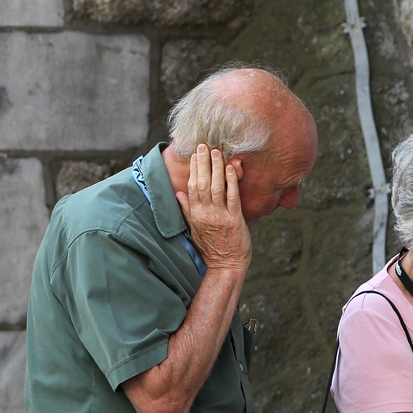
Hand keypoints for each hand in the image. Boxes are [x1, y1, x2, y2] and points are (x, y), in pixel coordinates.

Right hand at [176, 144, 250, 272]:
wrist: (226, 266)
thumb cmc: (212, 248)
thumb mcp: (195, 229)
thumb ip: (187, 210)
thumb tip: (178, 194)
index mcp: (195, 214)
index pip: (192, 186)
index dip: (193, 169)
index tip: (195, 155)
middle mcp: (205, 213)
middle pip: (201, 183)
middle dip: (203, 163)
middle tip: (204, 146)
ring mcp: (219, 216)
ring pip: (215, 187)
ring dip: (216, 167)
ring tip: (216, 152)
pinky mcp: (234, 220)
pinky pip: (232, 197)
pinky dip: (231, 181)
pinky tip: (231, 168)